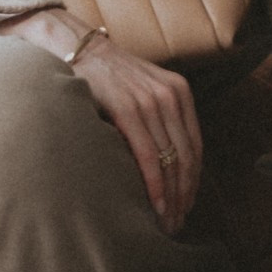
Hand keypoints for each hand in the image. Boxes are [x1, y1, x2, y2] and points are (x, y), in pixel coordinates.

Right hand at [0, 9, 202, 235]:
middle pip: (186, 157)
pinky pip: (149, 155)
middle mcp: (170, 95)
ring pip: (171, 160)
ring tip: (165, 223)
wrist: (76, 47)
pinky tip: (155, 205)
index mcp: (179, 92)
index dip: (193, 181)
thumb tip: (165, 166)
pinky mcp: (128, 108)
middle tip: (176, 225)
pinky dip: (155, 184)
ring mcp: (150, 101)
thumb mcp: (142, 92)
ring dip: (171, 197)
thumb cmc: (105, 77)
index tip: (185, 206)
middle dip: (184, 196)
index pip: (194, 147)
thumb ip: (157, 120)